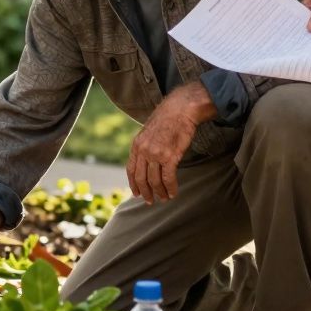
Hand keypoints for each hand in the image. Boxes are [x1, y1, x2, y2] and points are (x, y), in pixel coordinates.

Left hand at [128, 84, 203, 203]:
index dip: (133, 184)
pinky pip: (168, 178)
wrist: (179, 109)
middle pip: (141, 178)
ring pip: (155, 181)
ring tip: (165, 198)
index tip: (136, 194)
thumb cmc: (167, 119)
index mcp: (136, 145)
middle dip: (146, 193)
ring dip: (160, 192)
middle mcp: (144, 151)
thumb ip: (145, 146)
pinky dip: (170, 188)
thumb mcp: (149, 132)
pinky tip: (173, 193)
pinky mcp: (170, 156)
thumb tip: (146, 161)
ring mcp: (156, 154)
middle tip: (151, 201)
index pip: (131, 169)